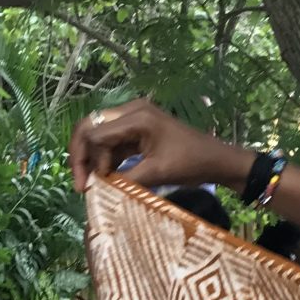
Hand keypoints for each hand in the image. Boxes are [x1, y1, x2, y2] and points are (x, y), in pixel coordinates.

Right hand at [69, 98, 248, 194]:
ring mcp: (133, 118)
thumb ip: (125, 178)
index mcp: (136, 117)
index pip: (94, 132)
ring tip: (91, 186)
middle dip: (82, 156)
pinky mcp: (137, 130)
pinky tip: (105, 179)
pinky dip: (106, 159)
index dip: (88, 159)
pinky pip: (112, 142)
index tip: (93, 185)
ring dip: (92, 159)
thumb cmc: (192, 163)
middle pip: (90, 128)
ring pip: (98, 136)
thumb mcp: (158, 173)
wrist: (217, 160)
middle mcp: (131, 111)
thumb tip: (98, 188)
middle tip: (81, 184)